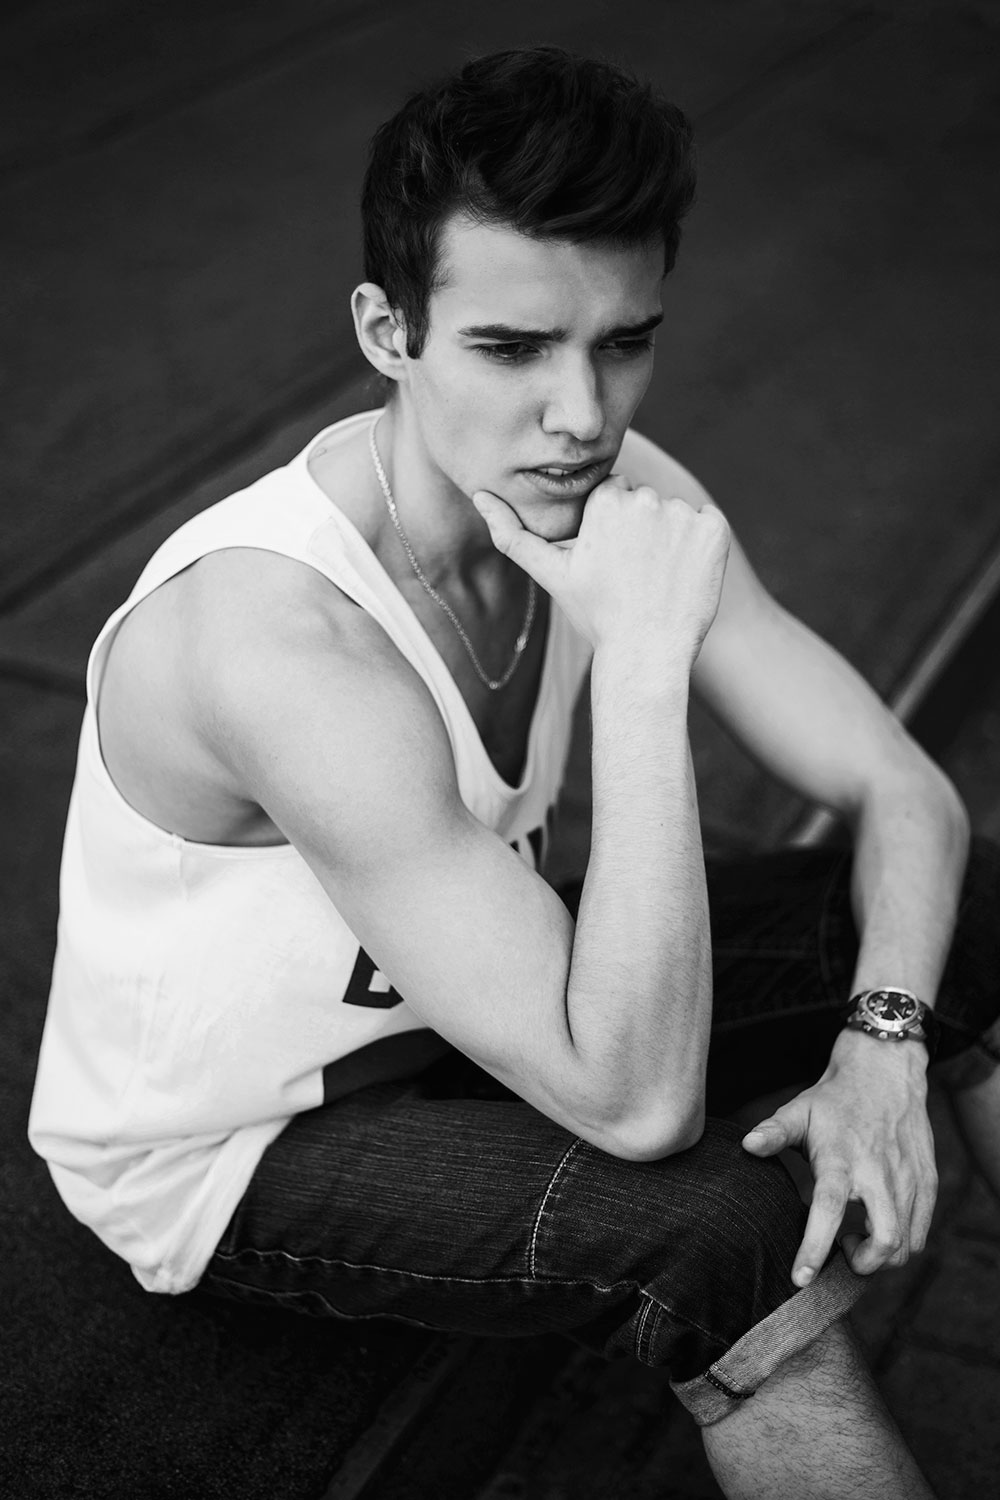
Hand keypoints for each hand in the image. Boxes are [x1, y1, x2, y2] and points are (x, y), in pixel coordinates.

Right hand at [472, 475, 729, 660]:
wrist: (646, 656)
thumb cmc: (597, 617)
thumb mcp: (551, 574)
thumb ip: (512, 533)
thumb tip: (479, 495)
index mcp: (606, 501)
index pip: (615, 495)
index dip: (614, 529)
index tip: (614, 562)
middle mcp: (645, 499)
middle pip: (646, 502)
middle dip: (642, 531)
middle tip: (635, 576)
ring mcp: (683, 515)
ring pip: (676, 515)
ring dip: (672, 540)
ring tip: (659, 581)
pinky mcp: (715, 532)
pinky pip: (710, 525)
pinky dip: (702, 547)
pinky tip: (685, 576)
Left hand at [741, 1028, 937, 1286]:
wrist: (885, 1070)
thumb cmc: (835, 1098)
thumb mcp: (799, 1111)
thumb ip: (773, 1132)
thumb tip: (747, 1146)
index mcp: (841, 1159)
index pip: (828, 1210)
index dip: (815, 1247)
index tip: (800, 1278)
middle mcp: (878, 1173)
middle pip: (884, 1239)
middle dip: (862, 1264)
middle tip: (841, 1253)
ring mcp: (907, 1179)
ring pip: (905, 1242)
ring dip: (881, 1258)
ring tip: (855, 1240)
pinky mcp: (927, 1181)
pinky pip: (921, 1231)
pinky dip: (903, 1245)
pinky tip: (879, 1230)